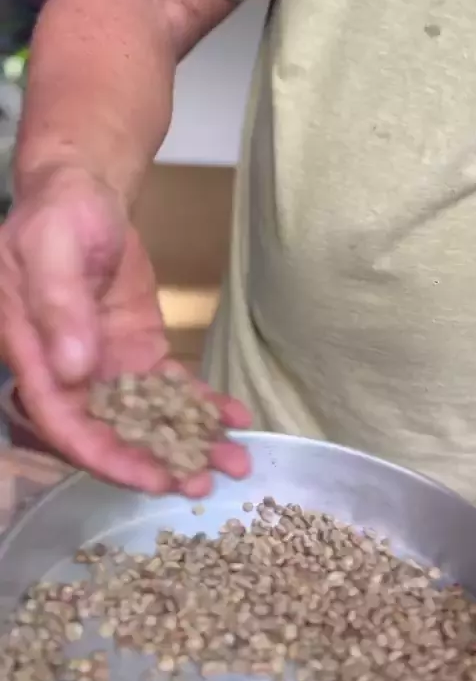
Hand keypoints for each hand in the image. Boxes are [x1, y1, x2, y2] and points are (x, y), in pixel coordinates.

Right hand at [0, 168, 250, 495]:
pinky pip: (171, 386)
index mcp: (34, 356)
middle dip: (156, 462)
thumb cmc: (58, 216)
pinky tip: (235, 418)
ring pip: (146, 416)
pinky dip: (203, 404)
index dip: (104, 457)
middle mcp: (68, 373)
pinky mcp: (138, 352)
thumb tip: (73, 370)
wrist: (87, 196)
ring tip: (234, 462)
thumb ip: (58, 306)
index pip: (63, 422)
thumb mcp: (51, 249)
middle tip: (202, 484)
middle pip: (109, 432)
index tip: (150, 479)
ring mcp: (107, 366)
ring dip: (189, 442)